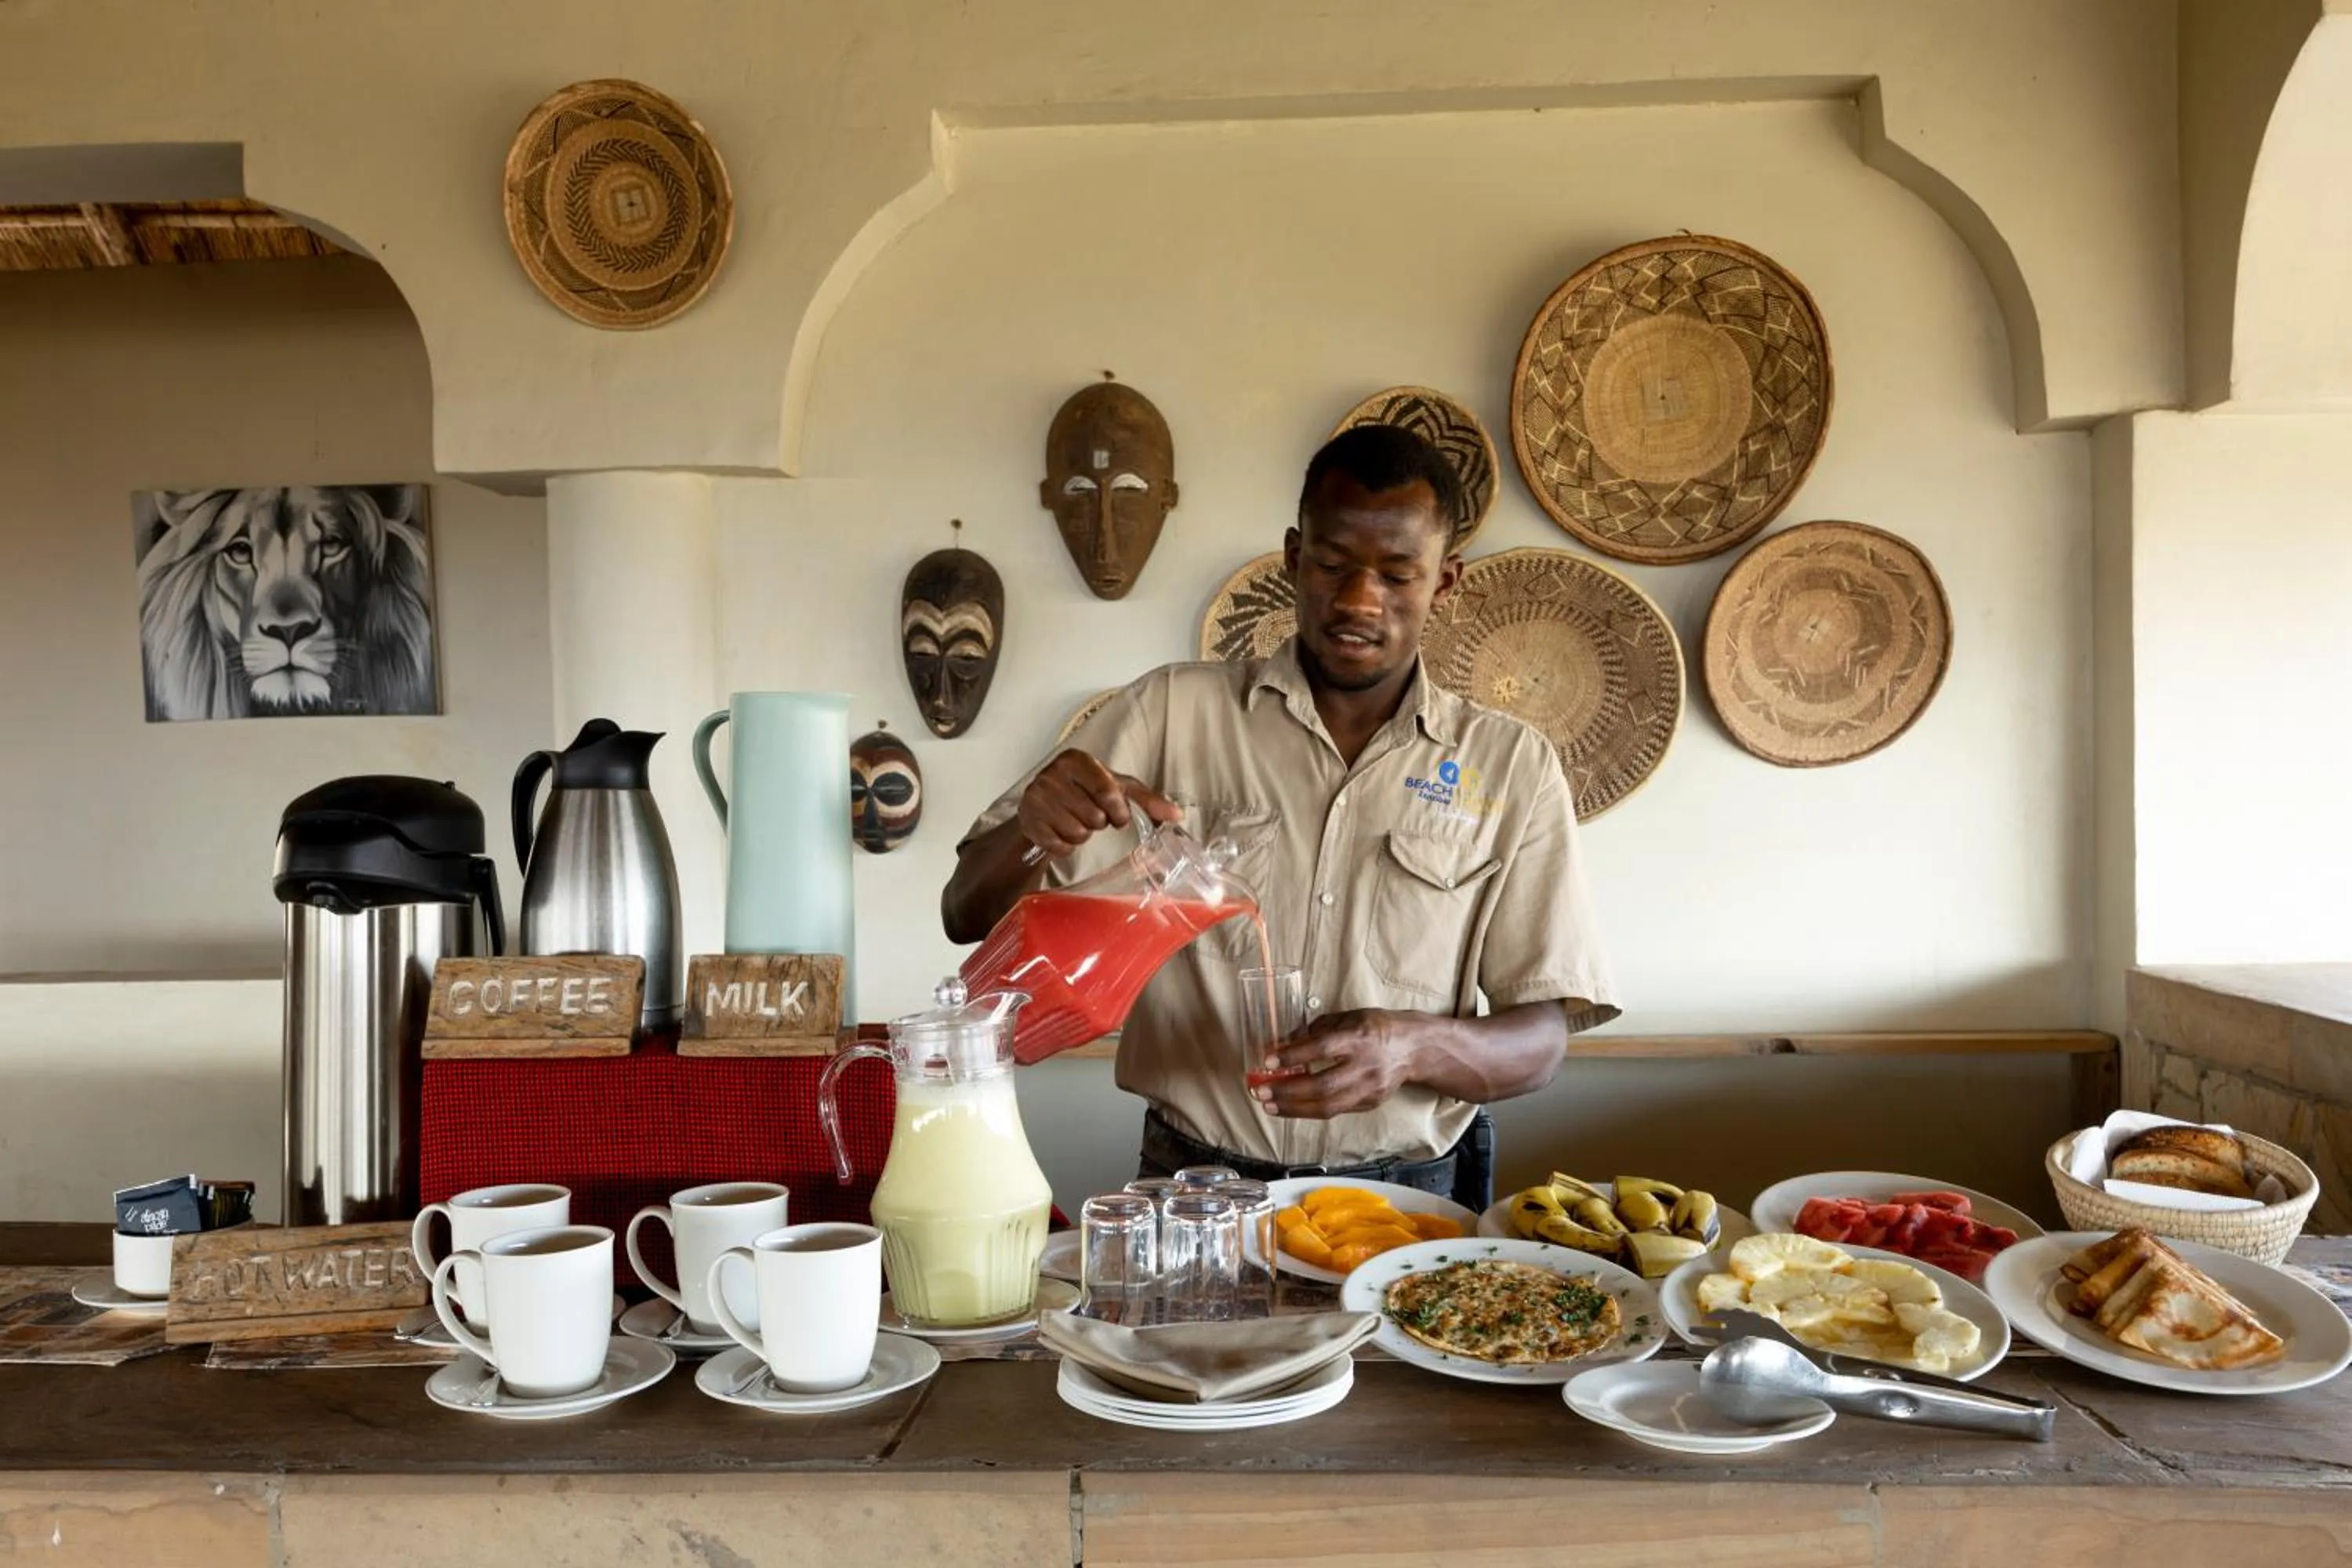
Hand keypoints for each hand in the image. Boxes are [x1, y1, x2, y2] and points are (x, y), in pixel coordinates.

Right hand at [1016, 749, 1180, 858]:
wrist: (1042, 805)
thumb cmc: (1085, 792)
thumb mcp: (1116, 789)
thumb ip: (1147, 800)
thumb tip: (1177, 816)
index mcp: (1076, 760)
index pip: (1107, 792)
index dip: (1118, 811)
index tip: (1118, 815)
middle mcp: (1052, 774)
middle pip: (1093, 816)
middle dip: (1098, 823)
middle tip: (1091, 816)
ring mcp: (1036, 798)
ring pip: (1077, 833)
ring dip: (1082, 835)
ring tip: (1076, 822)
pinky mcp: (1028, 821)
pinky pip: (1059, 846)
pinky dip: (1066, 846)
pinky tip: (1061, 832)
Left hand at [1252, 1009, 1425, 1118]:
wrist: (1414, 1048)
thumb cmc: (1376, 1027)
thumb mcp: (1347, 1017)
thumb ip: (1315, 1029)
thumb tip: (1281, 1042)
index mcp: (1359, 1038)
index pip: (1323, 1049)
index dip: (1294, 1055)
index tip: (1269, 1059)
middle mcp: (1365, 1066)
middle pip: (1323, 1085)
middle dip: (1287, 1091)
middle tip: (1260, 1090)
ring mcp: (1369, 1089)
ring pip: (1328, 1106)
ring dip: (1293, 1108)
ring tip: (1269, 1105)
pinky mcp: (1369, 1104)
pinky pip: (1335, 1111)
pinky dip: (1309, 1110)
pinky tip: (1290, 1107)